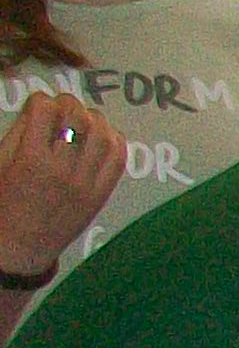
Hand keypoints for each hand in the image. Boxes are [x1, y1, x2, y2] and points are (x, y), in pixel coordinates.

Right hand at [0, 93, 120, 272]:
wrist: (19, 246)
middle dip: (68, 104)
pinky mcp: (100, 195)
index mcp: (30, 160)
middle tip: (61, 108)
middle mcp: (62, 170)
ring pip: (103, 135)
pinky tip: (101, 136)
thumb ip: (19, 132)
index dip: (41, 101)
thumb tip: (40, 106)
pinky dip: (113, 141)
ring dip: (94, 119)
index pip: (46, 110)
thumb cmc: (2, 201)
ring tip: (82, 121)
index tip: (38, 105)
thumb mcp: (0, 162)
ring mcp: (85, 184)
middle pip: (78, 118)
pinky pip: (117, 159)